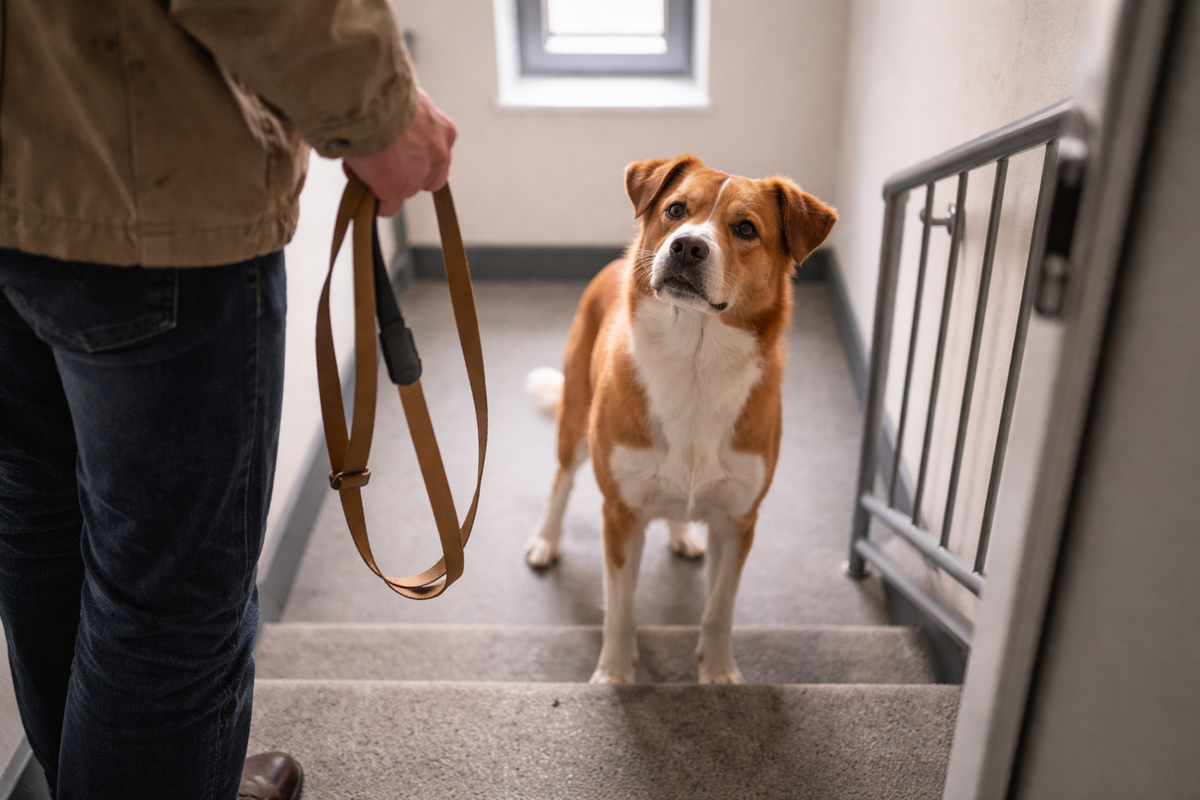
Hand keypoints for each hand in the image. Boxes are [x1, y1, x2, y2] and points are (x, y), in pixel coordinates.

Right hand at [343, 89, 456, 215]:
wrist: (367, 94)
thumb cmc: (379, 88)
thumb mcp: (405, 99)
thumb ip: (408, 118)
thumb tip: (390, 126)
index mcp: (443, 130)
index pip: (436, 156)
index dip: (415, 158)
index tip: (397, 153)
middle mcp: (438, 154)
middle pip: (426, 178)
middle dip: (406, 174)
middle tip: (382, 163)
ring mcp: (419, 173)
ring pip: (405, 191)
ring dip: (386, 183)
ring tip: (362, 165)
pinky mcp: (397, 187)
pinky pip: (388, 207)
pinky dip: (376, 203)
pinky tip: (362, 193)